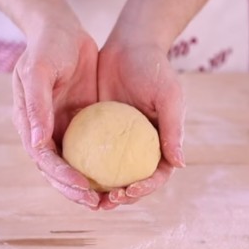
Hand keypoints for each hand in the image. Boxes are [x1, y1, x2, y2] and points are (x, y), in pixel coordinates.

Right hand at [12, 21, 101, 208]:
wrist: (61, 29)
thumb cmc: (46, 47)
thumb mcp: (38, 71)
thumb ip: (36, 106)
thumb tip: (38, 144)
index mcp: (28, 124)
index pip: (44, 160)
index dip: (61, 177)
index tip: (83, 187)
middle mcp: (44, 132)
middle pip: (57, 172)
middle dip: (75, 191)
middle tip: (98, 204)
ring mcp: (62, 129)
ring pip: (74, 167)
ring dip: (88, 187)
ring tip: (109, 202)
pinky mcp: (80, 123)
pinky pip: (91, 151)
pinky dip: (101, 167)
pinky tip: (120, 177)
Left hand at [96, 41, 185, 209]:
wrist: (129, 46)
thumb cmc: (155, 68)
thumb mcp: (168, 96)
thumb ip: (173, 129)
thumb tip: (179, 164)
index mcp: (161, 145)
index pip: (156, 176)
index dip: (145, 189)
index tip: (128, 190)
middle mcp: (139, 149)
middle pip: (132, 184)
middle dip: (120, 199)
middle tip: (104, 202)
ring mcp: (118, 144)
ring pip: (109, 176)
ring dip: (98, 192)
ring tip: (86, 198)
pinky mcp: (97, 135)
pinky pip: (89, 157)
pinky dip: (81, 168)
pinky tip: (68, 174)